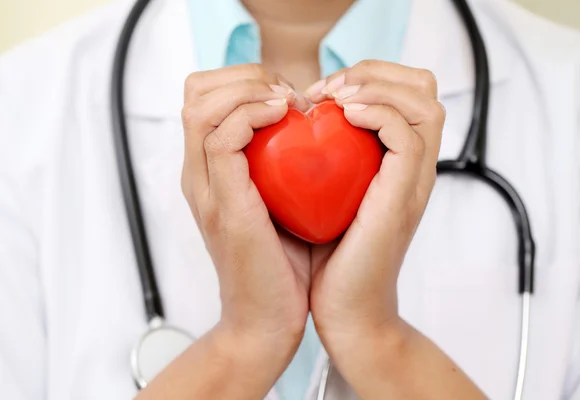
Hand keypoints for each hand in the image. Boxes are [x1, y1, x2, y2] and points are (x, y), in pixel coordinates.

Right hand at [180, 64, 310, 389]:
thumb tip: (312, 133)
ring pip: (202, 106)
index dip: (244, 80)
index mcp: (208, 173)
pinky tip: (286, 118)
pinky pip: (224, 137)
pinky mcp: (222, 204)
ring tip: (290, 104)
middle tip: (290, 95)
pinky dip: (254, 114)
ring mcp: (204, 189)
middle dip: (246, 75)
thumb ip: (281, 170)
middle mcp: (196, 175)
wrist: (266, 324)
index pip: (204, 97)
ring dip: (251, 89)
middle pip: (195, 91)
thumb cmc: (283, 268)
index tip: (289, 96)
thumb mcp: (281, 207)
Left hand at [304, 60, 456, 396]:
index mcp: (396, 164)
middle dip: (375, 71)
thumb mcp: (325, 199)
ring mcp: (414, 182)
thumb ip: (326, 164)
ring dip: (376, 87)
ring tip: (335, 98)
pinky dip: (377, 114)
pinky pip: (407, 137)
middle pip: (423, 87)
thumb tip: (294, 129)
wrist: (345, 313)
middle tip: (329, 89)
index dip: (368, 75)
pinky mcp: (405, 198)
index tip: (322, 92)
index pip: (407, 91)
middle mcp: (413, 168)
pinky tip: (343, 116)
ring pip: (424, 103)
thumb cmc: (328, 260)